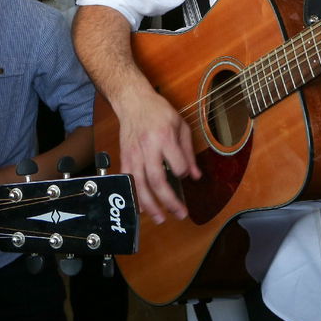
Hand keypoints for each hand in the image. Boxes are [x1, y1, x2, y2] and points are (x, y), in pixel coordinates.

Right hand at [111, 85, 198, 224]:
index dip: (183, 173)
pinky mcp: (124, 157)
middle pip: (157, 181)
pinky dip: (134, 196)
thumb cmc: (158, 112)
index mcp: (165, 138)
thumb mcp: (180, 125)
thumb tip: (196, 176)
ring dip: (151, 205)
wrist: (133, 101)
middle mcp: (148, 148)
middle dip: (169, 201)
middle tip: (180, 213)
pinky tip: (141, 208)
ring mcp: (134, 154)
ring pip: (141, 185)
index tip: (184, 173)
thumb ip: (188, 152)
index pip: (177, 165)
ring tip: (160, 218)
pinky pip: (128, 180)